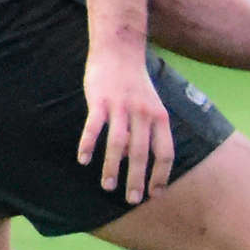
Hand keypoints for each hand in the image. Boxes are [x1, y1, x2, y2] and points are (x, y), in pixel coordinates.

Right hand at [79, 48, 177, 204]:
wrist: (120, 49)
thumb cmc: (136, 83)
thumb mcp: (152, 105)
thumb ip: (151, 130)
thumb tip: (145, 160)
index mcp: (160, 116)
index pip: (165, 152)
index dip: (161, 175)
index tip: (154, 194)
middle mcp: (143, 113)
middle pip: (142, 153)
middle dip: (137, 179)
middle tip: (131, 200)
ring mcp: (121, 107)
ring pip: (118, 144)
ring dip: (112, 167)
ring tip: (108, 186)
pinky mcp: (100, 100)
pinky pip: (94, 127)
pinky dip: (88, 144)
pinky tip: (84, 160)